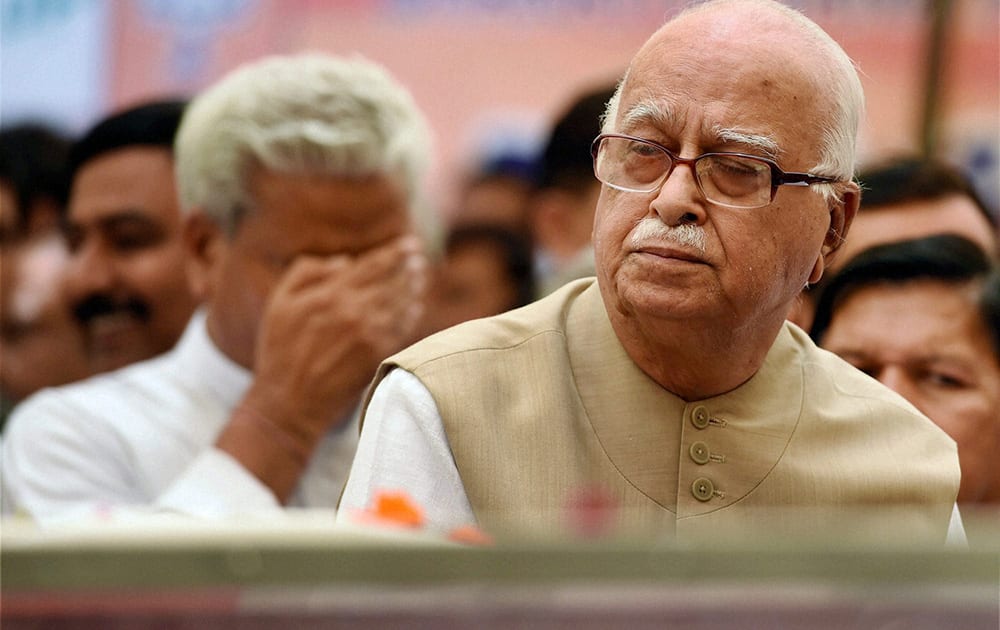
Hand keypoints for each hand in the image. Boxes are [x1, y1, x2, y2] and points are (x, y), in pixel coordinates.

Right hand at [244, 234, 427, 442]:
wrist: (289, 403)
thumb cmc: (280, 350)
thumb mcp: (279, 303)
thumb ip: (307, 272)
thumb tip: (345, 261)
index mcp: (330, 294)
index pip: (372, 266)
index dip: (394, 253)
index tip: (410, 244)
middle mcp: (354, 312)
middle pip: (392, 282)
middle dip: (409, 267)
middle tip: (420, 258)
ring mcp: (370, 335)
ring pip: (401, 303)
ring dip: (413, 288)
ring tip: (420, 278)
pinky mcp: (379, 355)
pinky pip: (402, 329)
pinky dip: (411, 315)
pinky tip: (415, 307)